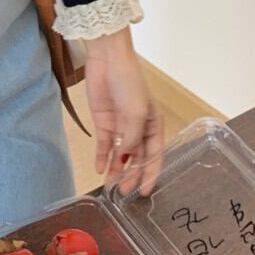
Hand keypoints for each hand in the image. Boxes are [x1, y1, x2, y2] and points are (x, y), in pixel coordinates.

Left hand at [83, 25, 163, 195]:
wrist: (108, 60)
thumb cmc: (130, 83)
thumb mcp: (136, 113)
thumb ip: (132, 138)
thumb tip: (126, 158)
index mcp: (153, 124)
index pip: (154, 155)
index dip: (151, 174)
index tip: (146, 192)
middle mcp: (138, 127)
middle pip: (136, 157)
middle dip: (131, 175)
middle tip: (124, 193)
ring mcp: (119, 125)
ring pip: (119, 153)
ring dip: (116, 169)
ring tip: (110, 186)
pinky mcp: (103, 121)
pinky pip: (103, 144)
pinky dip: (102, 156)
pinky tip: (99, 169)